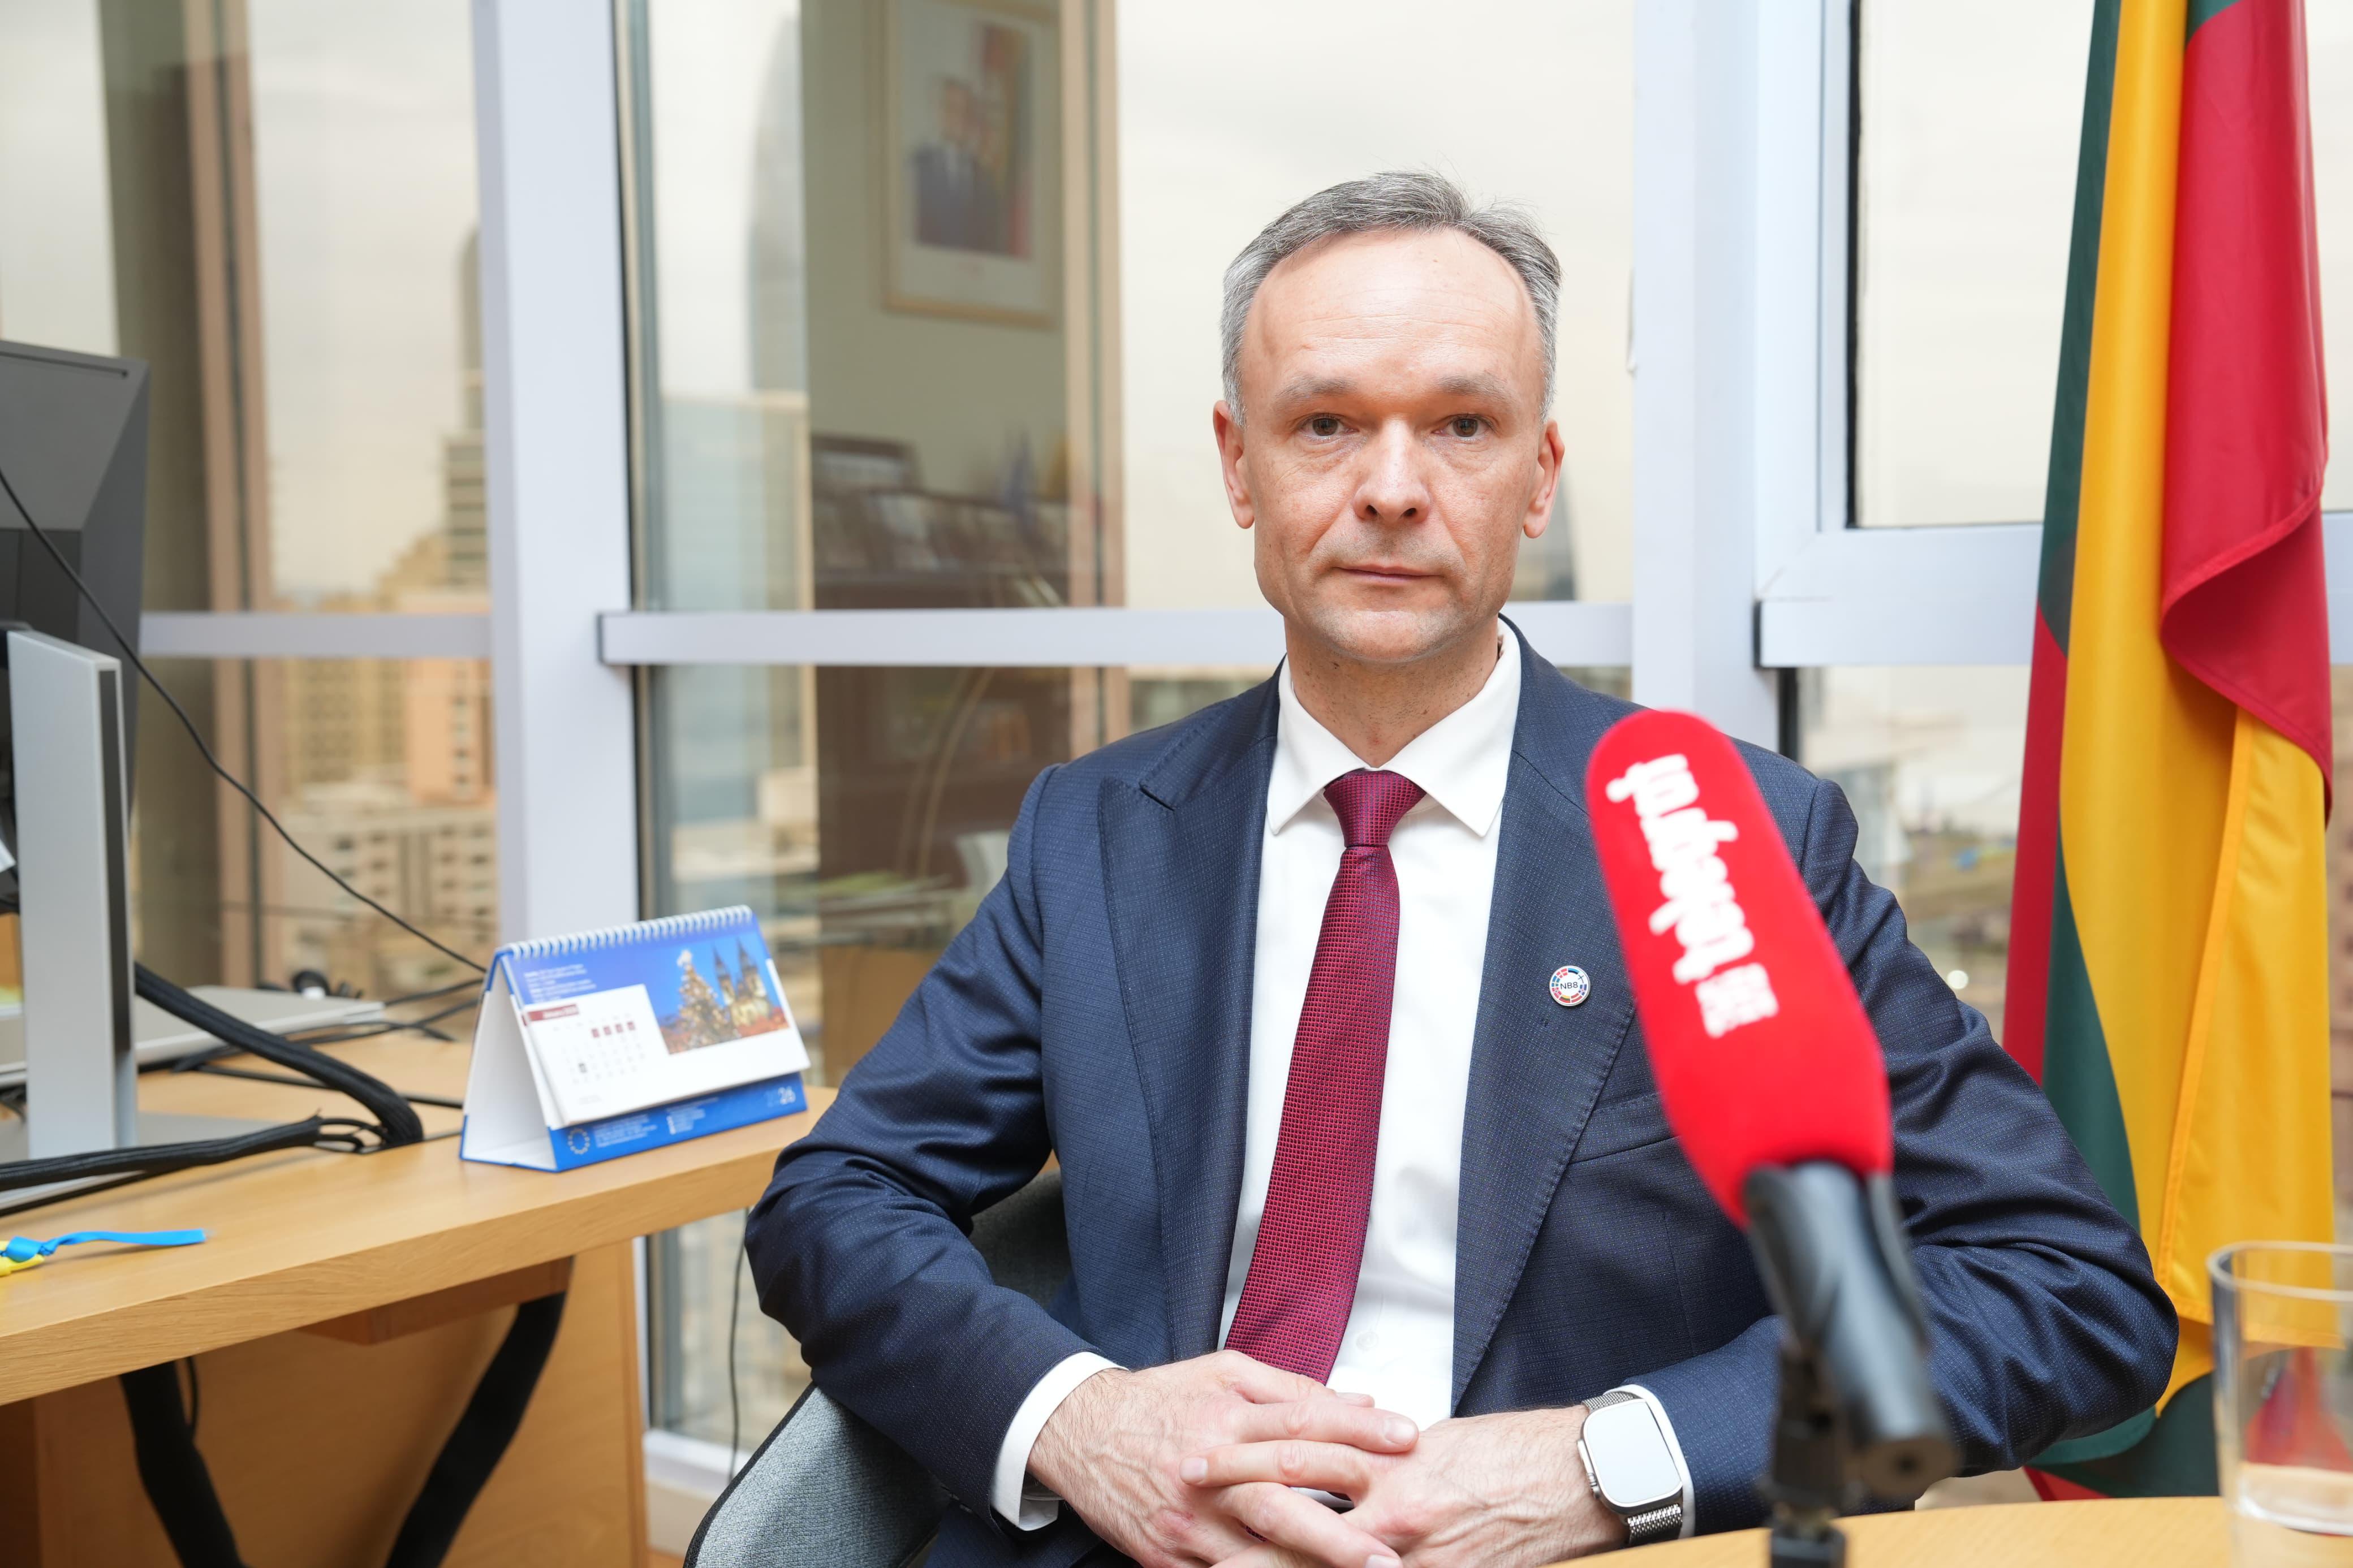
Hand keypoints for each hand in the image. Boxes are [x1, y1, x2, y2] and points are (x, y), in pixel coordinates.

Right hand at [1027, 1349, 1421, 1567]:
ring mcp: (1188, 1520)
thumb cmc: (1160, 1399)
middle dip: (1340, 1535)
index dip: (1359, 1432)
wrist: (1080, 1432)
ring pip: (1255, 1554)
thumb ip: (1291, 1388)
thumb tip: (1360, 1403)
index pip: (1303, 1422)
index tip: (1408, 1439)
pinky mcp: (1169, 1556)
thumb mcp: (1223, 1372)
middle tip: (1392, 1554)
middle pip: (1281, 1502)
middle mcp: (1208, 1471)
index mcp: (1226, 1417)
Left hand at [1180, 1405, 1625, 1567]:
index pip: (1293, 1458)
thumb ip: (1376, 1456)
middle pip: (1292, 1522)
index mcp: (1383, 1455)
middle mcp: (1388, 1506)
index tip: (1196, 1466)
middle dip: (1234, 1535)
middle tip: (1181, 1535)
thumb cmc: (1505, 1452)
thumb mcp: (1429, 1441)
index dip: (1240, 1464)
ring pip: (1319, 1562)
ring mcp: (1409, 1551)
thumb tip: (1331, 1463)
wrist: (1572, 1477)